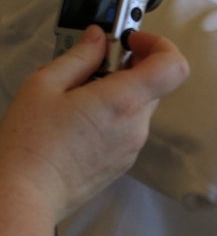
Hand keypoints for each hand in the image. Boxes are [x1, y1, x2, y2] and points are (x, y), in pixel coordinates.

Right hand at [0, 25, 188, 221]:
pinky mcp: (123, 161)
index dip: (159, 45)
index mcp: (123, 101)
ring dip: (119, 92)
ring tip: (79, 95)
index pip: (173, 65)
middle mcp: (136, 124)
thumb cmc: (29, 147)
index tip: (134, 40)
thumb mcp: (44, 86)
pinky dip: (113, 115)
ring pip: (139, 106)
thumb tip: (97, 39)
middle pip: (154, 83)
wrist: (23, 196)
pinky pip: (128, 127)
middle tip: (96, 66)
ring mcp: (132, 146)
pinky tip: (79, 119)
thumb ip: (79, 57)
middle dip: (129, 68)